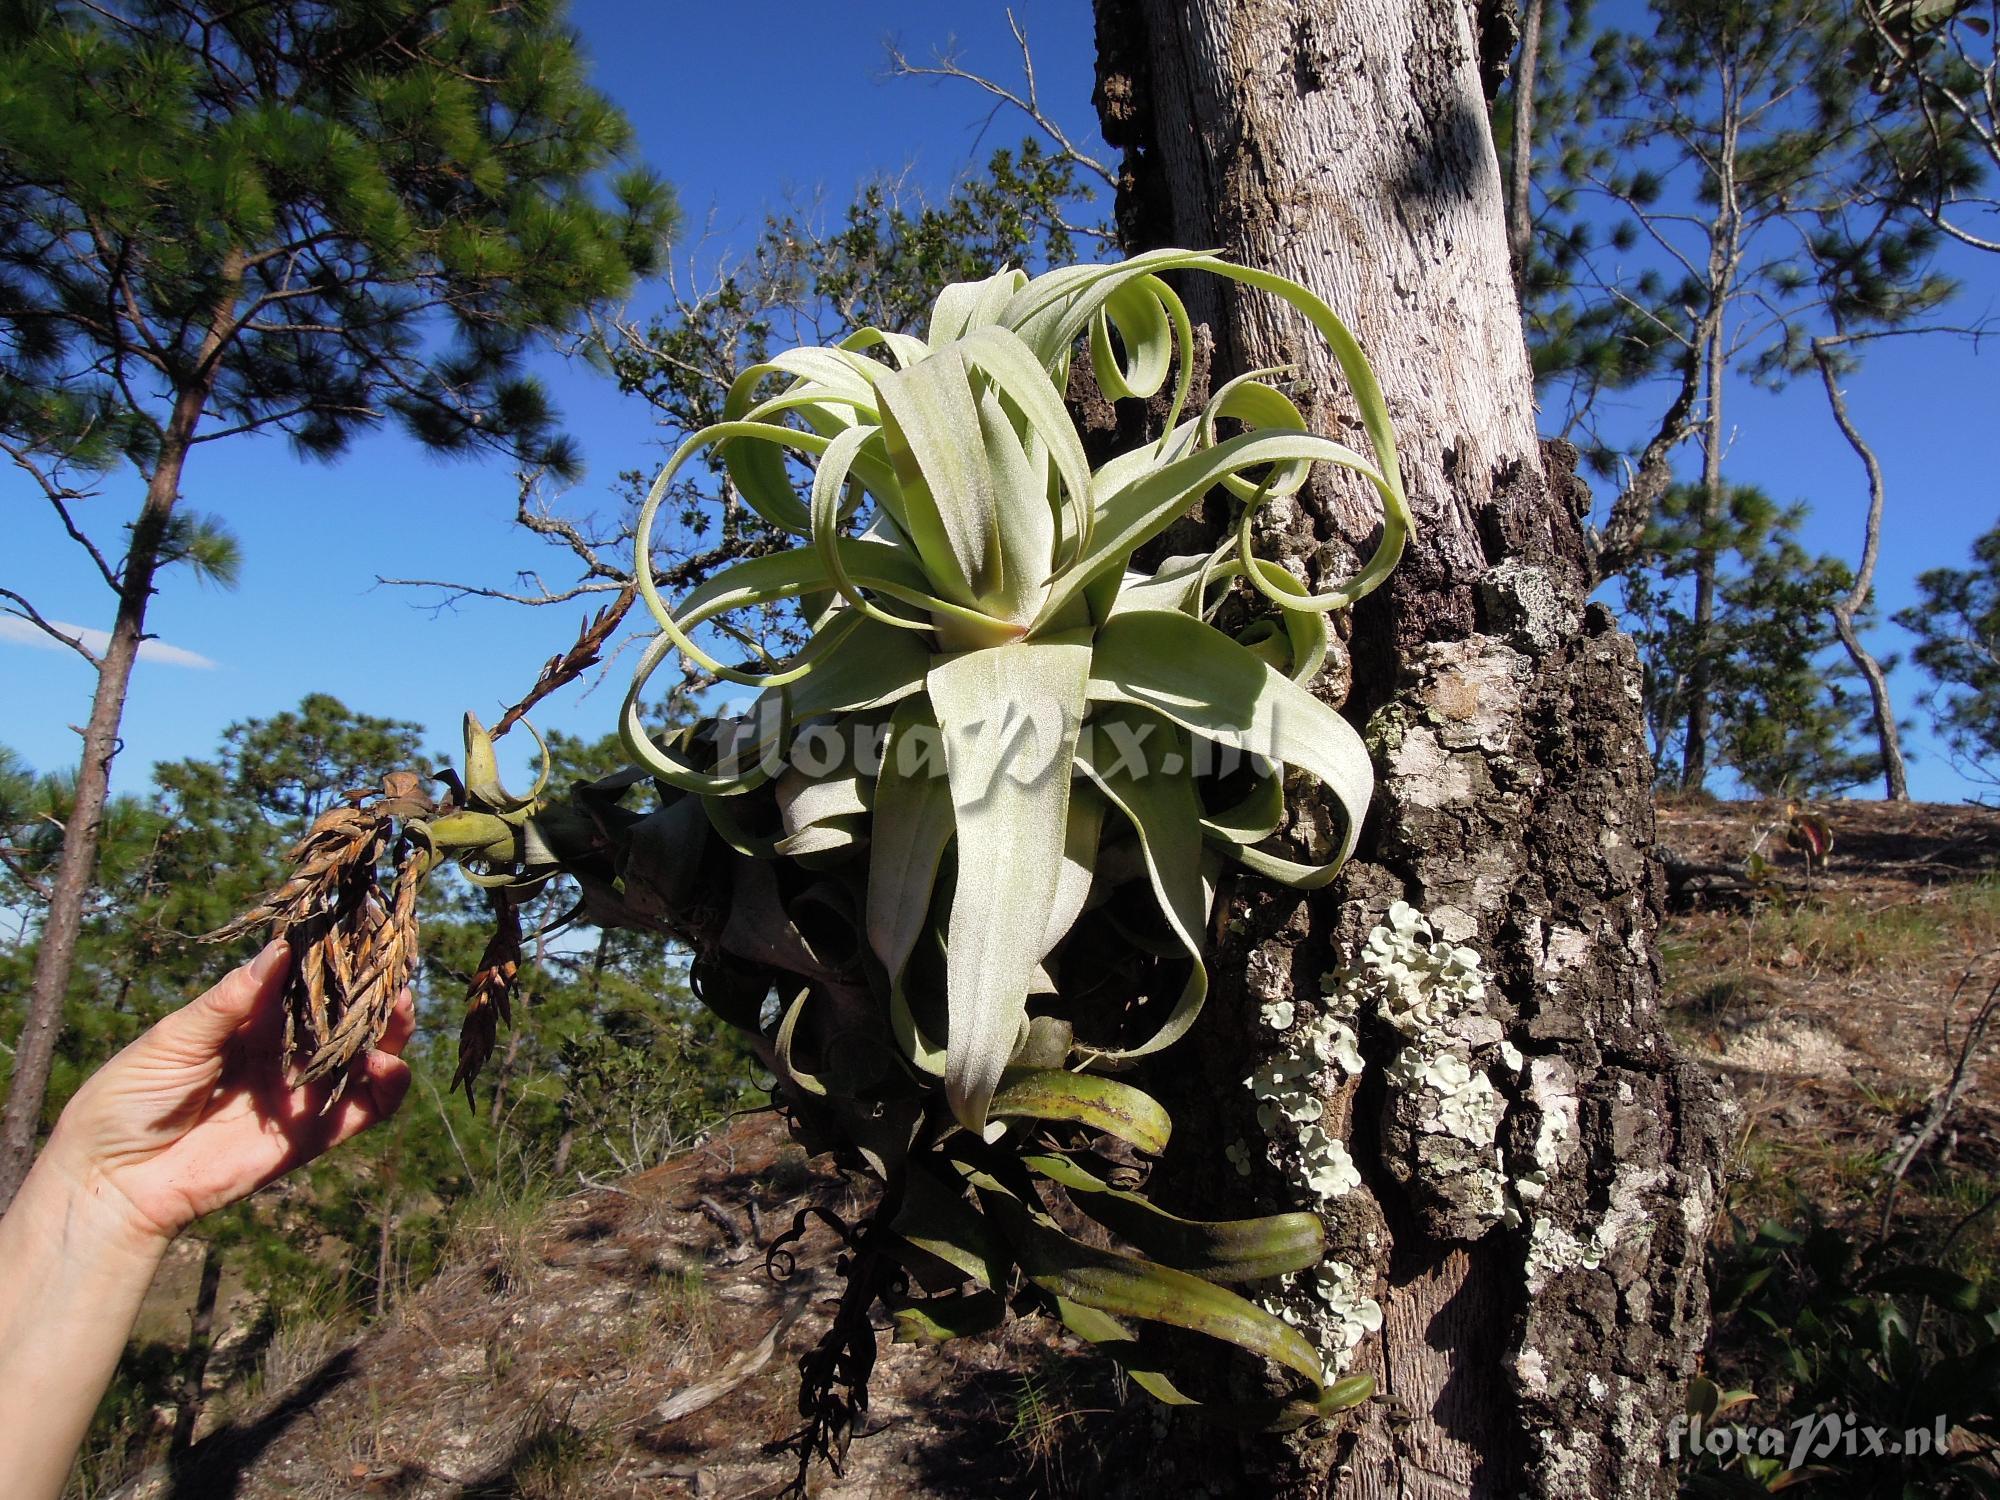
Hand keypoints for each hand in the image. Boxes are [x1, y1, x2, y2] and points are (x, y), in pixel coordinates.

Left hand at [38, 941, 413, 1248]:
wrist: (113, 1180)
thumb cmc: (128, 1098)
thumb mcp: (174, 1038)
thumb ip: (232, 1000)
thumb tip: (280, 948)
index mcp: (249, 1020)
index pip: (304, 980)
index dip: (333, 956)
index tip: (359, 928)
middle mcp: (283, 1051)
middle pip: (344, 1015)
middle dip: (372, 990)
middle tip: (394, 966)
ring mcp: (301, 1091)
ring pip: (365, 1056)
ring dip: (390, 1031)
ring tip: (399, 1007)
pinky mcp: (313, 1134)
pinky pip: (365, 1109)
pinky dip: (388, 1087)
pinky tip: (387, 1065)